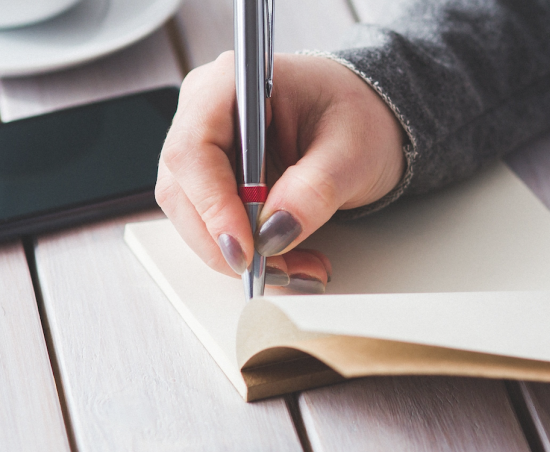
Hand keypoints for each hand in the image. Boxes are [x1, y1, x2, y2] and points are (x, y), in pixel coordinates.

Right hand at [156, 53, 405, 291]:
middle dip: (228, 242)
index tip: (246, 248)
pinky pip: (212, 225)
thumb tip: (274, 232)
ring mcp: (204, 147)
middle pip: (184, 191)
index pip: (194, 149)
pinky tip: (286, 260)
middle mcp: (205, 112)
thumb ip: (314, 190)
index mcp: (232, 83)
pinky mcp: (213, 179)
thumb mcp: (352, 152)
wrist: (365, 120)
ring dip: (241, 254)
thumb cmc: (357, 116)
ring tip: (296, 269)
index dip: (212, 205)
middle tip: (280, 270)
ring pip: (194, 217)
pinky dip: (247, 252)